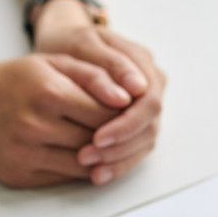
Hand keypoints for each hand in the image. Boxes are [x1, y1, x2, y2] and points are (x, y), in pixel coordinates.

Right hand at [0, 54, 123, 186]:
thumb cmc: (15, 79)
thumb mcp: (54, 63)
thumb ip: (94, 76)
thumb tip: (127, 99)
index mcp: (46, 92)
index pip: (106, 114)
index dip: (122, 116)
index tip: (126, 113)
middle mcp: (33, 125)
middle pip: (96, 142)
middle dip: (112, 138)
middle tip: (117, 131)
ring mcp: (23, 154)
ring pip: (84, 165)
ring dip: (98, 158)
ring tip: (99, 143)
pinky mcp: (17, 175)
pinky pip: (63, 178)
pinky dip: (77, 169)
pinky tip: (77, 153)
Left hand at [33, 0, 165, 184]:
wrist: (65, 44)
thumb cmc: (70, 41)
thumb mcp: (84, 44)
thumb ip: (112, 64)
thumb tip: (137, 89)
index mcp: (144, 64)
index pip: (149, 102)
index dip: (127, 124)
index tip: (98, 137)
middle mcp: (152, 85)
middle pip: (150, 126)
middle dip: (121, 147)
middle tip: (88, 158)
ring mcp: (145, 106)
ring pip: (145, 142)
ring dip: (119, 160)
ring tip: (91, 171)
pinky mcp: (135, 122)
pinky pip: (135, 148)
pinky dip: (118, 164)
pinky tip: (98, 175)